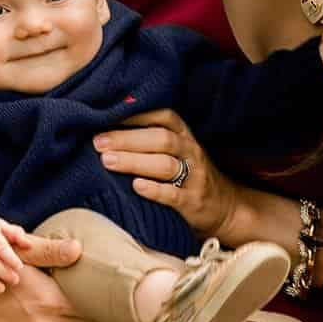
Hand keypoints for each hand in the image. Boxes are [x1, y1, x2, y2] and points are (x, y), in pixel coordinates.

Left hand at [93, 108, 237, 237]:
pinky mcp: (193, 202)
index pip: (163, 117)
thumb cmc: (188, 174)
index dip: (136, 115)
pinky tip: (135, 186)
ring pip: (165, 164)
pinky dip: (154, 190)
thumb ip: (150, 139)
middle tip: (98, 143)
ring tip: (107, 161)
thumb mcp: (177, 151)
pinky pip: (174, 195)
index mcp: (184, 135)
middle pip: (161, 139)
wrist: (224, 207)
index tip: (107, 116)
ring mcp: (194, 177)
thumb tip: (105, 129)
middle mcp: (190, 151)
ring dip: (134, 162)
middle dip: (127, 139)